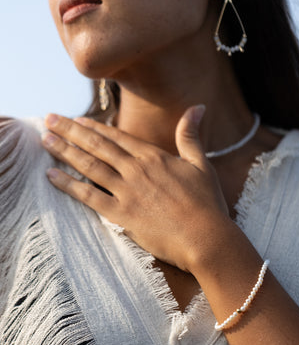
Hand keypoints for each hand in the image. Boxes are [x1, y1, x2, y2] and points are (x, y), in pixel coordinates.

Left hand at [42, 106, 229, 271]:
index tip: (76, 119)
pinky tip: (51, 176)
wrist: (206, 237)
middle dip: (70, 130)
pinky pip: (89, 197)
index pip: (116, 137)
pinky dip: (69, 186)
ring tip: (45, 140)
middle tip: (49, 119)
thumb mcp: (201, 164)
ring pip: (89, 166)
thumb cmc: (207, 204)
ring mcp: (127, 192)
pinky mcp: (122, 215)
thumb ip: (191, 135)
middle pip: (97, 146)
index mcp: (154, 157)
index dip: (93, 127)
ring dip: (64, 151)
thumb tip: (197, 107)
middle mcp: (136, 170)